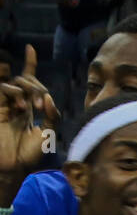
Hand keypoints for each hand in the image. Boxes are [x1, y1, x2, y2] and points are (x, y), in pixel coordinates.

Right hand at [0, 46, 60, 196]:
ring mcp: (6, 104)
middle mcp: (17, 103)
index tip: (30, 48)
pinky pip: (4, 88)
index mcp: (29, 107)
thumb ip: (53, 115)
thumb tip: (47, 97)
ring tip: (30, 109)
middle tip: (42, 106)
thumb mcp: (49, 134)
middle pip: (27, 80)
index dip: (29, 63)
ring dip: (28, 91)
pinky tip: (20, 106)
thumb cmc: (30, 154)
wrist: (13, 166)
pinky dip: (15, 93)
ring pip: (16, 82)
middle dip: (38, 86)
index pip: (29, 81)